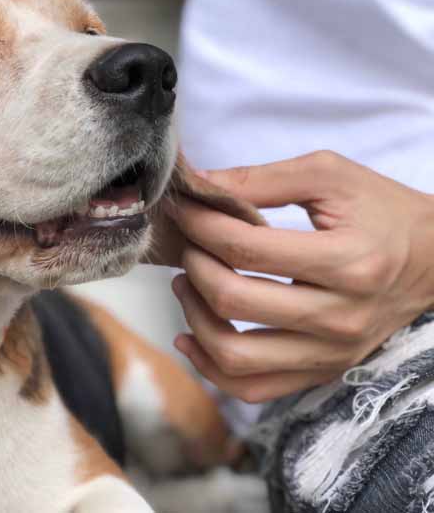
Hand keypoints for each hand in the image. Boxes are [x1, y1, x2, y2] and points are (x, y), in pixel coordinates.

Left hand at [168, 151, 433, 402]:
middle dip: (193, 266)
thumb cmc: (381, 211)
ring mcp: (333, 352)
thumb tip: (198, 184)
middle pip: (234, 300)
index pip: (246, 249)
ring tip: (186, 283)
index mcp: (348, 261)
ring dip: (194, 317)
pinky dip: (211, 367)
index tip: (183, 208)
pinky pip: (254, 389)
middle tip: (187, 244)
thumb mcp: (329, 176)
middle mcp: (342, 316)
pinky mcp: (324, 371)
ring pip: (235, 356)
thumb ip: (260, 179)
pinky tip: (191, 335)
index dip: (200, 225)